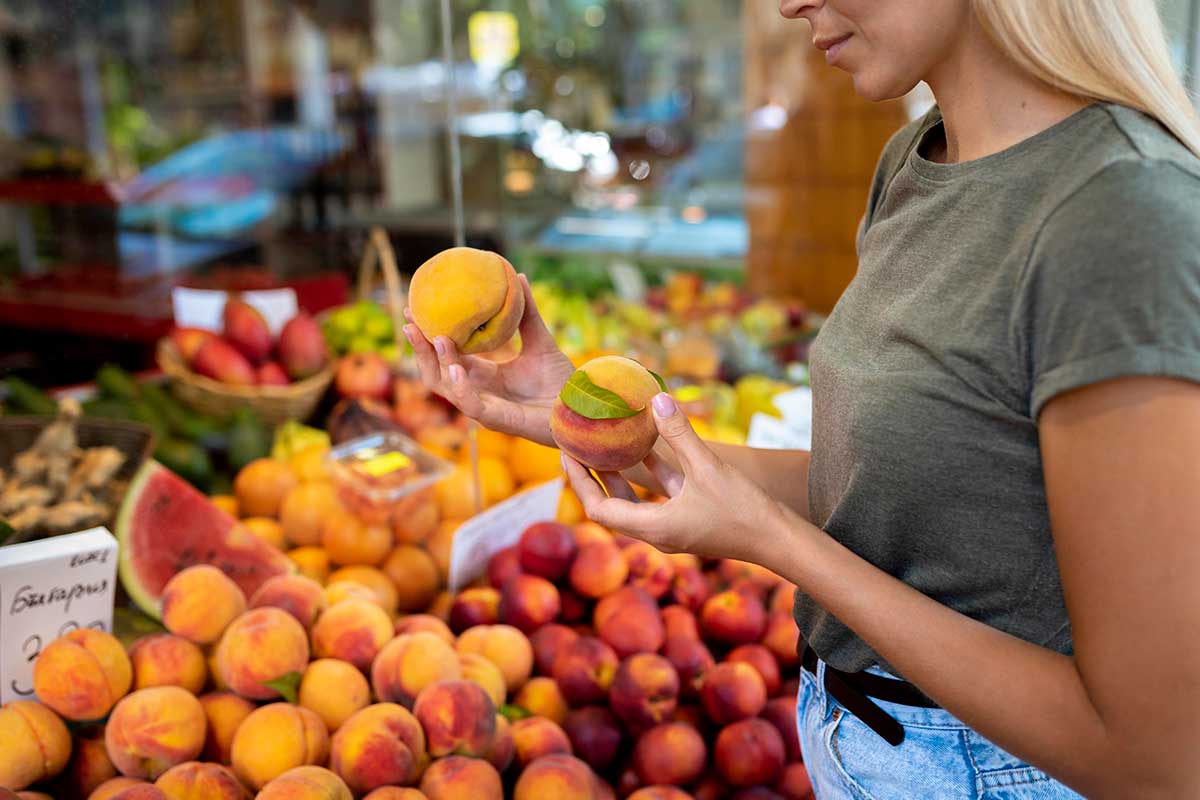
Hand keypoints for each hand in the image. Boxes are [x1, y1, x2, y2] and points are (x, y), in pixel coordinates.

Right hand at [403, 274, 575, 445]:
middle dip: (420, 349)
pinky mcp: (495, 420)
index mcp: (483, 375)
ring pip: (446, 388)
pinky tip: (455, 368)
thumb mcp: (540, 340)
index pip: (446, 355)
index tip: (415, 310)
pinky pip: (470, 404)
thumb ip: (527, 313)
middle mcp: (478, 391)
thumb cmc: (559, 382)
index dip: (428, 335)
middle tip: (410, 322)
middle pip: (436, 372)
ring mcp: (484, 407)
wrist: (579, 407)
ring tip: (436, 338)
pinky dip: (460, 388)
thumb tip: (519, 276)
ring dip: (437, 363)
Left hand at [561, 393, 792, 563]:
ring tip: (602, 445)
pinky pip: (659, 497)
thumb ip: (681, 434)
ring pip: (635, 501)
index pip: (599, 508)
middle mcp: (657, 533)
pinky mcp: (689, 519)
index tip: (567, 453)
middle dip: (592, 477)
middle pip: (611, 506)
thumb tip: (656, 399)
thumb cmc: (743, 510)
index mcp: (653, 528)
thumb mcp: (708, 467)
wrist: (779, 540)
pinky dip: (649, 475)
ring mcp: (673, 527)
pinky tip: (647, 448)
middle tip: (576, 446)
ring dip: (619, 476)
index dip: (580, 481)